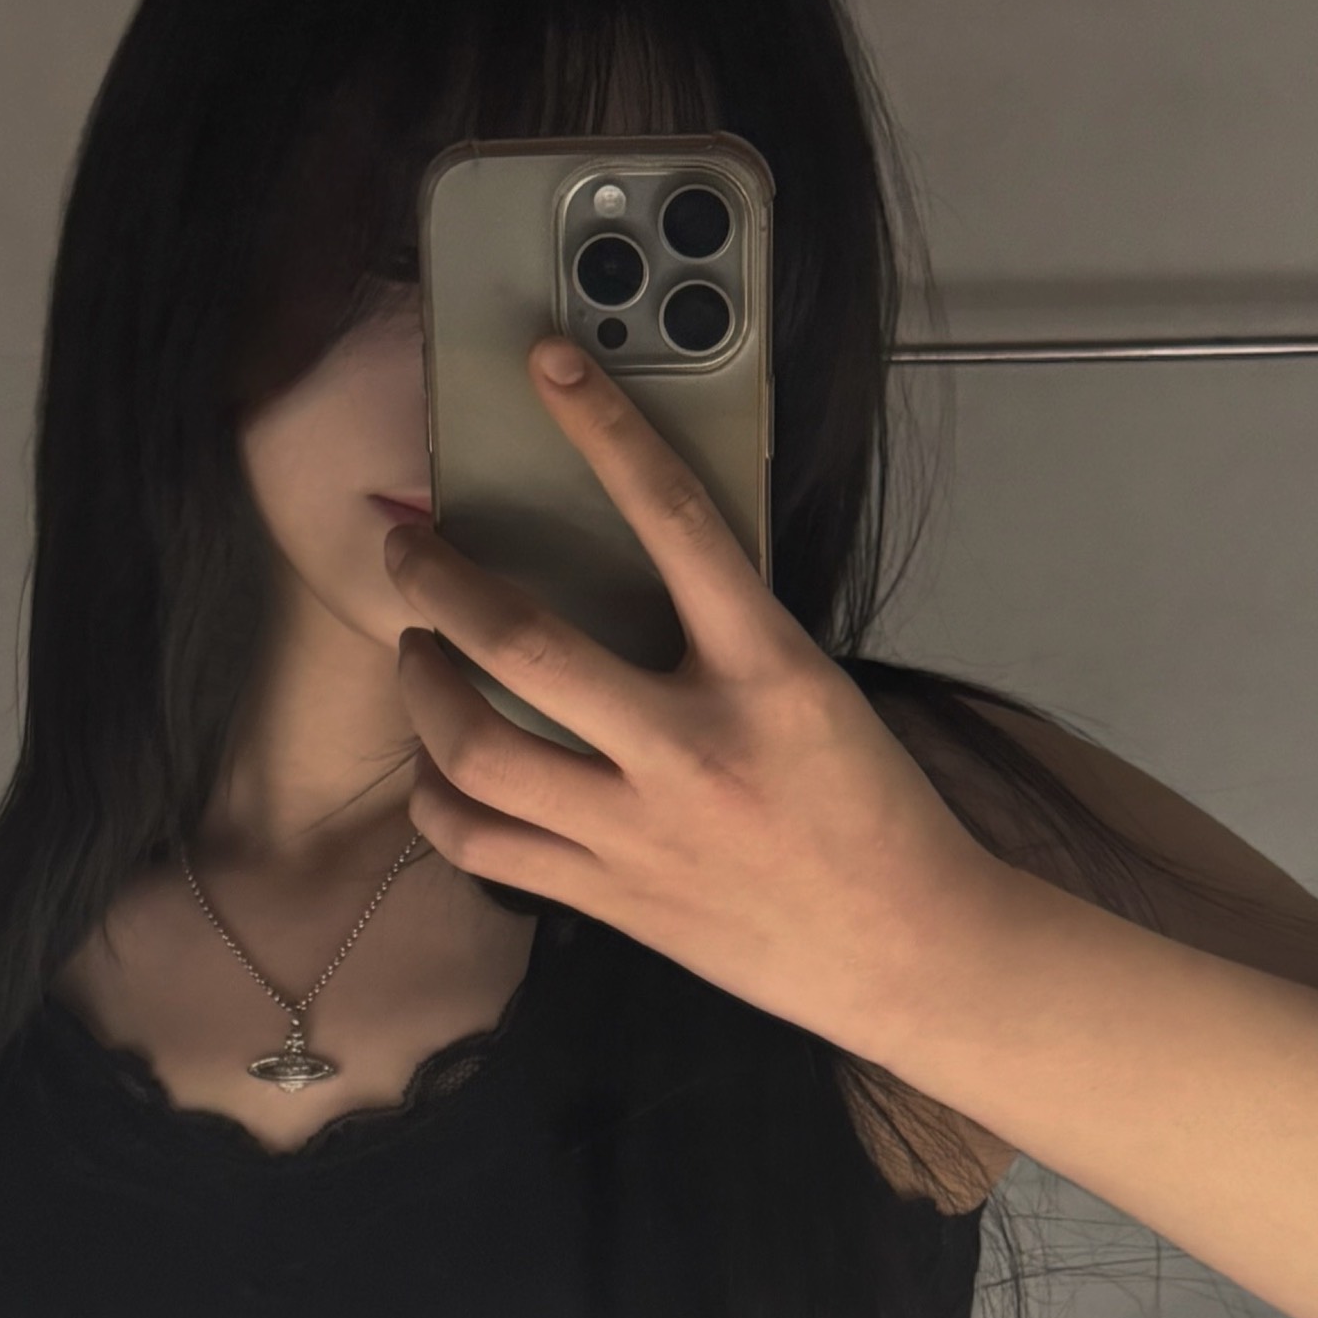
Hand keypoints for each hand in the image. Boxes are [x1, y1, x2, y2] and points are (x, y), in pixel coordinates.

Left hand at [386, 340, 992, 1051]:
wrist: (908, 951)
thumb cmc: (873, 818)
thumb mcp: (818, 696)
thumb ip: (729, 641)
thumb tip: (636, 577)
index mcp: (769, 676)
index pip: (677, 521)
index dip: (606, 429)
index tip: (550, 366)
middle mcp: (692, 750)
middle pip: (522, 645)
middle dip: (440, 582)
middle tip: (409, 550)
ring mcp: (640, 833)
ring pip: (478, 749)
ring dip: (422, 687)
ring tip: (415, 652)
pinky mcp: (610, 900)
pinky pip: (483, 844)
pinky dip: (438, 798)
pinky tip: (436, 770)